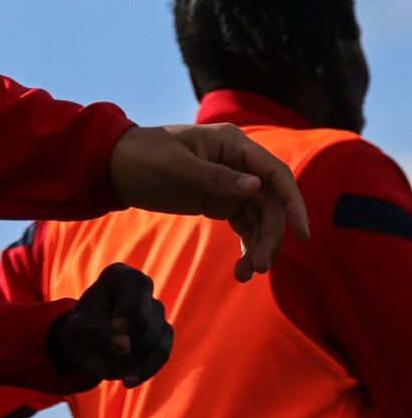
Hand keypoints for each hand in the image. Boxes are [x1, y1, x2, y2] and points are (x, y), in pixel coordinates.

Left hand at [49, 262, 172, 387]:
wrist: (88, 345)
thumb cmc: (82, 329)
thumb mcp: (80, 330)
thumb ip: (98, 334)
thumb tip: (124, 346)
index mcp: (120, 275)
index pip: (135, 286)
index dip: (128, 308)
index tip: (118, 328)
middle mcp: (143, 288)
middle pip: (145, 318)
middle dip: (127, 340)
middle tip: (106, 351)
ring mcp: (156, 310)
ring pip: (154, 338)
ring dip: (134, 358)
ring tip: (107, 364)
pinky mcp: (164, 333)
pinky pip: (163, 353)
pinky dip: (147, 369)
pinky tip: (128, 381)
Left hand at [108, 124, 308, 278]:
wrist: (115, 166)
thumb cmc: (143, 158)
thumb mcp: (175, 168)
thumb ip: (215, 178)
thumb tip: (256, 186)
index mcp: (231, 143)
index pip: (274, 172)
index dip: (293, 201)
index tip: (302, 233)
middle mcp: (238, 162)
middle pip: (271, 202)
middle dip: (270, 235)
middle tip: (258, 267)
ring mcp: (231, 182)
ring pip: (261, 218)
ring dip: (259, 246)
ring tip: (246, 274)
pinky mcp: (221, 201)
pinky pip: (245, 226)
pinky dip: (247, 247)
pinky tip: (241, 270)